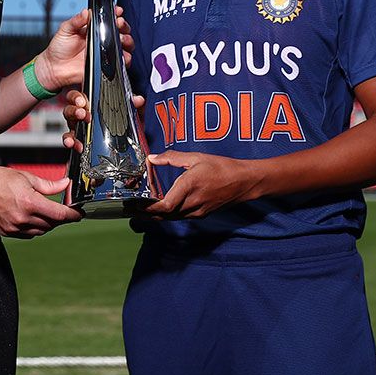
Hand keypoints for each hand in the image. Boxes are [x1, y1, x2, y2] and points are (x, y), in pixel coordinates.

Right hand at [0, 164, 82, 237]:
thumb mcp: (26, 177)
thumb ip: (49, 185)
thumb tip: (65, 185)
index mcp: (30, 202)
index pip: (59, 215)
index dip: (72, 215)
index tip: (79, 214)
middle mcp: (22, 218)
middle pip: (51, 224)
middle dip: (60, 218)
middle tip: (65, 211)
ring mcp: (14, 227)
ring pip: (41, 231)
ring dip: (48, 224)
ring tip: (48, 213)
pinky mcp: (6, 232)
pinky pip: (28, 234)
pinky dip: (35, 228)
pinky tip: (34, 218)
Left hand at [33, 7, 133, 92]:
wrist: (55, 69)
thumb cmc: (59, 48)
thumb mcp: (65, 29)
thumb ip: (76, 20)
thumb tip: (86, 11)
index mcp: (93, 28)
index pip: (108, 18)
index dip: (116, 14)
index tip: (118, 12)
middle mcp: (101, 39)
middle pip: (121, 30)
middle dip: (124, 26)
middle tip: (119, 25)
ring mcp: (105, 52)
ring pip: (124, 44)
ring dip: (127, 40)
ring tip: (121, 39)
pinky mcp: (106, 65)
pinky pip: (121, 61)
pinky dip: (125, 58)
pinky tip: (121, 55)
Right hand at [60, 89, 145, 153]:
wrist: (120, 138)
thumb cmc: (118, 118)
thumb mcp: (125, 109)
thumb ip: (130, 103)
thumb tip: (138, 100)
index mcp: (88, 103)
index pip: (77, 97)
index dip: (77, 98)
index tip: (83, 102)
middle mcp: (81, 114)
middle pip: (70, 110)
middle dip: (75, 112)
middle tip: (83, 115)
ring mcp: (78, 127)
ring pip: (68, 126)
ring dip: (70, 131)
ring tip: (74, 137)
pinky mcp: (78, 140)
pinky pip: (70, 140)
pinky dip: (70, 142)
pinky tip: (74, 146)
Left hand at [143, 150, 263, 219]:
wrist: (244, 182)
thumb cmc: (221, 167)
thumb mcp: (196, 157)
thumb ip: (172, 157)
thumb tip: (152, 157)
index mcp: (190, 186)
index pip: (164, 205)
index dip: (148, 208)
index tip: (135, 205)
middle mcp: (192, 202)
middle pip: (164, 214)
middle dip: (146, 212)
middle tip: (131, 207)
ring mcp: (197, 211)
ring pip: (171, 217)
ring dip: (156, 213)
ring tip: (141, 207)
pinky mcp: (201, 214)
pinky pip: (180, 216)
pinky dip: (168, 213)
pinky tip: (161, 205)